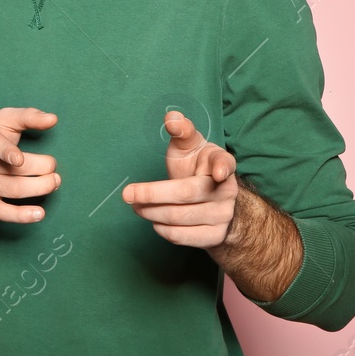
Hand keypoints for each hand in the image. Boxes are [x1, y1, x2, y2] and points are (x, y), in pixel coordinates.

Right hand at [0, 106, 60, 223]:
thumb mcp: (1, 121)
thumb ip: (28, 116)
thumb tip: (52, 119)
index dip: (5, 151)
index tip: (19, 159)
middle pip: (11, 169)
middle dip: (40, 168)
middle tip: (53, 167)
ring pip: (12, 189)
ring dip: (39, 188)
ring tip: (54, 182)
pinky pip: (1, 212)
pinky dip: (21, 215)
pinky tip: (39, 214)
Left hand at [122, 110, 238, 249]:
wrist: (213, 200)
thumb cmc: (196, 167)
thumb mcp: (189, 146)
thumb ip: (182, 131)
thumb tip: (172, 118)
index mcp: (221, 163)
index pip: (224, 163)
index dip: (222, 167)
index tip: (217, 172)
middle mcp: (227, 190)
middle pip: (186, 194)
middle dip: (152, 194)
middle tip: (127, 194)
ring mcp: (223, 215)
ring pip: (180, 217)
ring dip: (151, 212)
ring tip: (135, 206)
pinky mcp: (215, 236)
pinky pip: (183, 236)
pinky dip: (162, 229)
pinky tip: (153, 220)